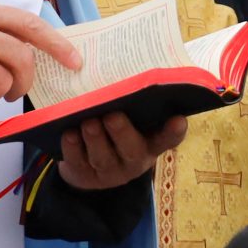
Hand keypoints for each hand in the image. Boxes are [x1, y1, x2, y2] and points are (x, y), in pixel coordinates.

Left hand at [55, 111, 186, 188]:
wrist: (86, 168)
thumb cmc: (112, 134)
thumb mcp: (129, 124)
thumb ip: (131, 107)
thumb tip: (126, 71)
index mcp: (149, 144)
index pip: (167, 140)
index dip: (173, 132)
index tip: (179, 119)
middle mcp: (132, 160)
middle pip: (131, 150)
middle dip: (122, 132)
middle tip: (112, 115)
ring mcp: (108, 171)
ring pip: (102, 157)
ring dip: (95, 139)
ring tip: (88, 122)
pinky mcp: (84, 176)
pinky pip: (78, 162)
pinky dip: (72, 148)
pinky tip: (68, 133)